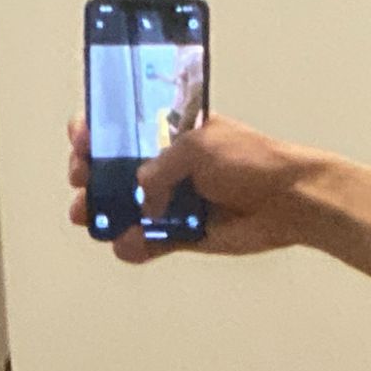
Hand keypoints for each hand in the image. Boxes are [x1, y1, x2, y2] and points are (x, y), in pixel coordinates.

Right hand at [66, 114, 318, 263]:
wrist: (289, 201)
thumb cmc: (255, 161)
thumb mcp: (201, 145)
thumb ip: (162, 165)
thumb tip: (140, 188)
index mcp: (172, 131)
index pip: (123, 125)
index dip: (97, 131)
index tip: (81, 140)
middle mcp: (168, 166)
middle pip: (114, 170)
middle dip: (91, 175)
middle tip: (82, 180)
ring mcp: (172, 201)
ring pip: (125, 209)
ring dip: (104, 214)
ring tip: (92, 217)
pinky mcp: (181, 234)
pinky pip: (146, 242)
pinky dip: (134, 245)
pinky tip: (128, 242)